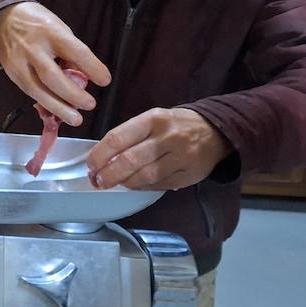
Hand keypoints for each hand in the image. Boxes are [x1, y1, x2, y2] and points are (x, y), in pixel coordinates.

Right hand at [0, 2, 110, 125]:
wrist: (2, 19)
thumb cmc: (37, 24)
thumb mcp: (59, 28)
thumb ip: (70, 53)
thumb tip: (83, 79)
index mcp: (50, 32)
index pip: (75, 52)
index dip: (92, 68)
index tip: (105, 81)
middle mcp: (32, 48)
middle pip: (52, 76)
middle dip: (72, 94)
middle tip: (90, 104)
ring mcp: (18, 62)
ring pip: (37, 90)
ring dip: (58, 107)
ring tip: (75, 119)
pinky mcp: (11, 74)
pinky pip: (30, 92)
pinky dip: (46, 103)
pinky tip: (58, 111)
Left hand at [86, 107, 230, 190]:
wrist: (215, 131)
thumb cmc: (174, 125)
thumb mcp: (152, 119)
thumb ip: (129, 136)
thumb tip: (101, 158)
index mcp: (153, 119)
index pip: (118, 137)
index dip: (99, 154)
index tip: (90, 165)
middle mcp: (168, 137)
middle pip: (130, 160)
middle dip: (108, 174)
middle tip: (97, 181)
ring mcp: (181, 157)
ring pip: (145, 176)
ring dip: (123, 183)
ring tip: (112, 183)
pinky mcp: (189, 175)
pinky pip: (159, 185)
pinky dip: (141, 187)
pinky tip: (133, 185)